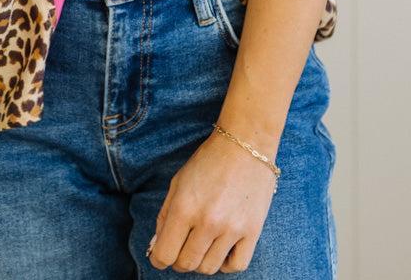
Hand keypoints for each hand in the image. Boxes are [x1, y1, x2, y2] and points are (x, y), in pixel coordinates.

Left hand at [147, 128, 278, 273]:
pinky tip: (222, 248)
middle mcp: (207, 222)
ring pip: (209, 268)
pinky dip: (226, 263)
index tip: (160, 257)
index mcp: (184, 207)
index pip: (164, 254)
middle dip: (178, 261)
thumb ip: (165, 216)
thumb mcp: (178, 182)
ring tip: (202, 244)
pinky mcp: (253, 231)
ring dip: (201, 261)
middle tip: (181, 249)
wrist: (246, 143)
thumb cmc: (208, 160)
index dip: (158, 259)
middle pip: (186, 264)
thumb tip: (157, 247)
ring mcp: (232, 228)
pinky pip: (237, 266)